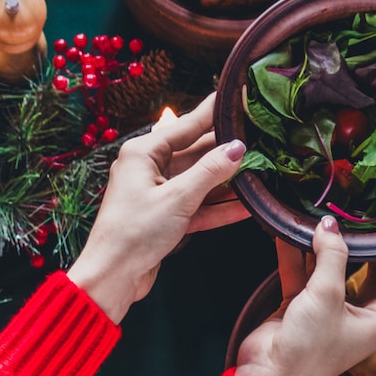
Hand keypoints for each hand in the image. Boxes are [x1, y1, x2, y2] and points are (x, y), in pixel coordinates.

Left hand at [65, 94, 249, 323]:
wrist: (112, 278)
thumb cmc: (134, 233)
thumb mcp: (177, 198)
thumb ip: (210, 172)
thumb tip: (237, 148)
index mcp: (142, 153)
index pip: (186, 125)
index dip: (214, 113)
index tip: (240, 97)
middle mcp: (148, 169)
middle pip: (195, 152)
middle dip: (227, 149)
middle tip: (262, 137)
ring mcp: (156, 194)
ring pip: (199, 181)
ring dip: (228, 180)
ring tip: (264, 170)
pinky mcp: (164, 217)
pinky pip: (197, 206)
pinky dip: (219, 207)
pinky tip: (248, 205)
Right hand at [234, 221, 375, 375]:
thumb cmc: (309, 349)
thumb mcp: (327, 295)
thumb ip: (331, 255)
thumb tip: (329, 224)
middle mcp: (360, 314)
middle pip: (364, 269)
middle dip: (357, 242)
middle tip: (357, 212)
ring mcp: (330, 310)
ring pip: (329, 270)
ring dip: (321, 247)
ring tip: (319, 217)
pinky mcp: (302, 308)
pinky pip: (302, 276)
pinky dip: (296, 257)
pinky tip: (288, 234)